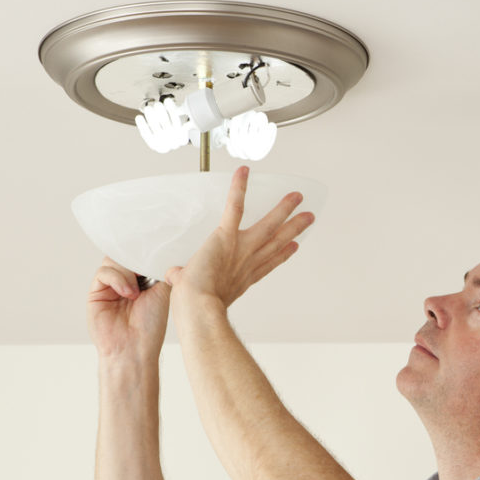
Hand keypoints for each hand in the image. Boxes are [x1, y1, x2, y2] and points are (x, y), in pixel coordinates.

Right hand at [87, 258, 171, 360]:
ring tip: (136, 292)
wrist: (135, 348)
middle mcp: (125, 282)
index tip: (154, 254)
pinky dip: (117, 279)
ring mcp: (110, 286)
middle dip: (134, 260)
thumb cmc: (150, 326)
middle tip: (144, 273)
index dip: (145, 253)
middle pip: (124, 255)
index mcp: (142, 280)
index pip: (139, 256)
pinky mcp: (96, 292)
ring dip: (127, 272)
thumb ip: (158, 269)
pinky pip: (103, 273)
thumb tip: (158, 252)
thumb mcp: (162, 292)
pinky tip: (128, 293)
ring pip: (113, 261)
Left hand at [163, 166, 314, 307]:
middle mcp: (248, 262)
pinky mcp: (227, 235)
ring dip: (284, 209)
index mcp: (242, 278)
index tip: (293, 247)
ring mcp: (241, 248)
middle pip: (277, 242)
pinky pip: (235, 207)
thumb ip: (183, 279)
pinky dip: (239, 188)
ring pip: (269, 224)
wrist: (198, 306)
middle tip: (308, 217)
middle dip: (294, 228)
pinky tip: (244, 172)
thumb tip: (172, 275)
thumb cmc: (195, 307)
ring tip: (297, 196)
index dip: (282, 255)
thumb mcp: (191, 292)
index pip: (267, 264)